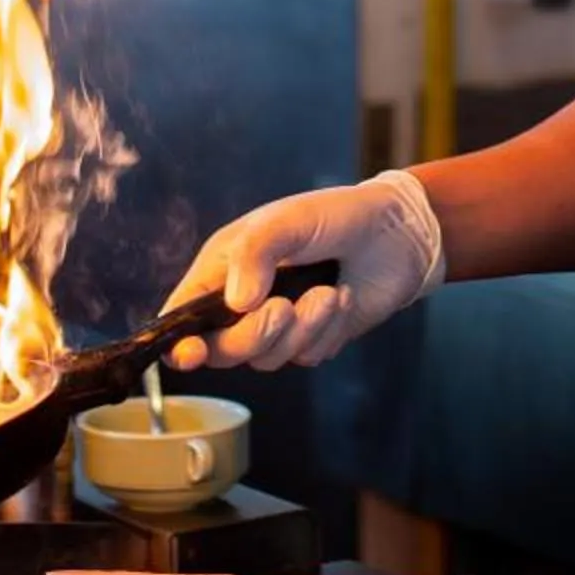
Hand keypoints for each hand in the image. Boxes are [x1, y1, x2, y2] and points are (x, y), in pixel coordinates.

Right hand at [163, 171, 444, 370]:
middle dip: (253, 335)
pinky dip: (326, 331)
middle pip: (223, 349)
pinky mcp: (312, 340)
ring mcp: (279, 325)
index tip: (190, 352)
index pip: (183, 315)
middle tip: (283, 308)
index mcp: (223, 269)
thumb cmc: (334, 216)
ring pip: (267, 358)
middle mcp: (244, 303)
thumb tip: (236, 303)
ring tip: (327, 292)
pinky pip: (306, 356)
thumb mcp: (289, 220)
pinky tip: (342, 298)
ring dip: (301, 329)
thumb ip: (256, 252)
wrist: (397, 234)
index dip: (178, 341)